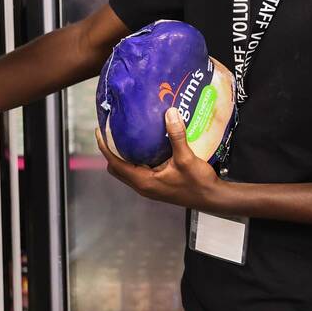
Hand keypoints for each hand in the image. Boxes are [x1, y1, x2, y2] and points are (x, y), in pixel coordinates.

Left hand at [96, 108, 221, 210]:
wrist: (211, 198)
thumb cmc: (197, 182)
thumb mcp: (186, 158)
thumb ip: (176, 136)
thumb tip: (169, 112)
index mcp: (143, 181)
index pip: (115, 163)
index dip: (105, 147)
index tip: (100, 131)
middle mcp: (143, 185)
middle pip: (117, 168)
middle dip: (112, 150)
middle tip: (113, 130)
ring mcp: (150, 186)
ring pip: (128, 169)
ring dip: (124, 154)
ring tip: (128, 134)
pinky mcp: (158, 184)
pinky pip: (139, 169)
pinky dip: (137, 157)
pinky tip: (149, 144)